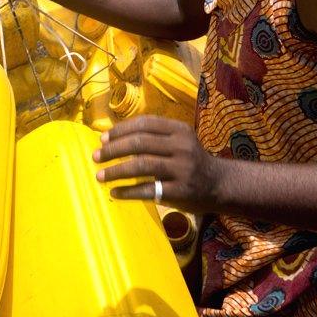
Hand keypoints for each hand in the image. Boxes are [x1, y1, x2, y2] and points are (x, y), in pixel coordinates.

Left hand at [93, 116, 220, 213]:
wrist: (220, 184)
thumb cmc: (191, 160)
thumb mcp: (180, 141)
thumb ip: (154, 136)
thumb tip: (113, 137)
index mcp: (179, 130)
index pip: (144, 124)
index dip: (120, 130)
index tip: (102, 138)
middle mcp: (181, 146)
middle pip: (139, 143)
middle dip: (113, 150)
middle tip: (96, 157)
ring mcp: (181, 169)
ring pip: (141, 165)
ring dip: (115, 171)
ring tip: (99, 175)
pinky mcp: (180, 191)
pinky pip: (148, 190)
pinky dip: (128, 191)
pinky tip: (115, 192)